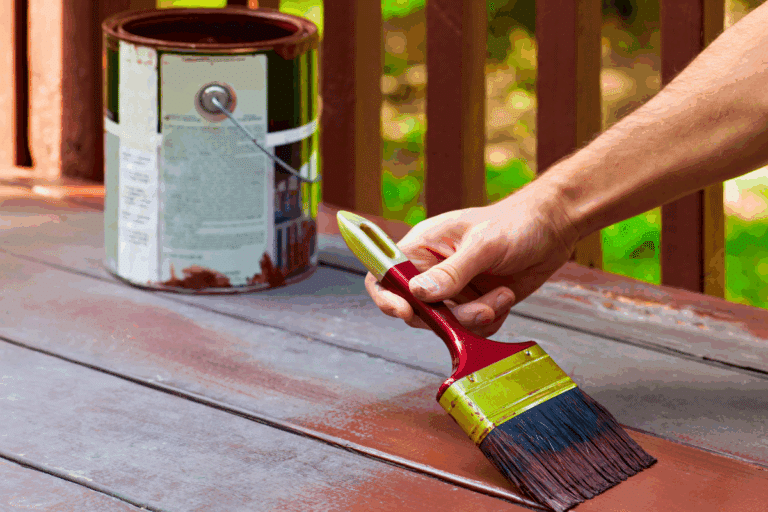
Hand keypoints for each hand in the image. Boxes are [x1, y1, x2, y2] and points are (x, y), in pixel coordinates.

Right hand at [365, 181, 579, 336]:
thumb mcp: (484, 245)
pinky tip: (505, 298)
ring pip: (446, 325)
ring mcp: (453, 290)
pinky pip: (469, 329)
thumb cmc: (516, 224)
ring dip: (476, 319)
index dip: (386, 297)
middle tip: (482, 308)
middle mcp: (432, 270)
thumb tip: (418, 293)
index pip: (385, 274)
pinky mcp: (473, 304)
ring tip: (502, 296)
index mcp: (422, 246)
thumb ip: (452, 272)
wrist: (552, 230)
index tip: (406, 312)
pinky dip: (490, 321)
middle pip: (417, 310)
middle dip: (450, 317)